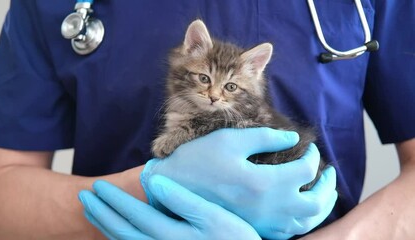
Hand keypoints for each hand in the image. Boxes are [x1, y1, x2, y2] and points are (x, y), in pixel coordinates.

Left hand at [78, 176, 260, 239]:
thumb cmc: (235, 239)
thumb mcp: (213, 217)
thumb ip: (182, 200)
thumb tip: (151, 182)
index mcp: (171, 235)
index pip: (133, 215)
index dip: (113, 200)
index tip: (96, 186)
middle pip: (123, 231)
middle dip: (101, 213)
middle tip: (85, 197)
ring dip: (106, 226)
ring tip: (93, 212)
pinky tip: (116, 232)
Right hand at [141, 128, 337, 238]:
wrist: (172, 188)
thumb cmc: (198, 160)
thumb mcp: (230, 140)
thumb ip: (266, 137)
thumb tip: (292, 139)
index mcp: (263, 183)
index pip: (306, 170)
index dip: (313, 156)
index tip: (309, 146)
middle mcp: (267, 208)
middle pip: (315, 203)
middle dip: (328, 185)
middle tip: (328, 171)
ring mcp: (260, 223)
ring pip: (306, 222)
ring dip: (321, 207)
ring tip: (323, 192)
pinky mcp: (253, 229)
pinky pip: (288, 232)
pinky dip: (303, 221)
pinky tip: (301, 210)